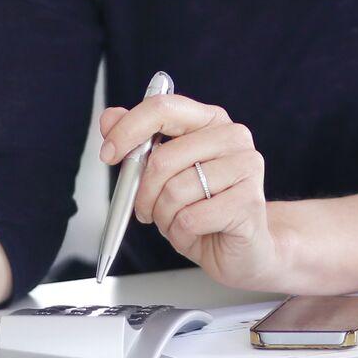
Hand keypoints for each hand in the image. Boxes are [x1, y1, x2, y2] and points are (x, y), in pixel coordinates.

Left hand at [98, 93, 285, 289]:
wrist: (244, 249)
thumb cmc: (203, 209)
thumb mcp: (164, 176)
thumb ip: (137, 143)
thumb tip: (110, 118)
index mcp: (210, 120)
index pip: (163, 108)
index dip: (128, 130)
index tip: (108, 154)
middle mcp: (233, 137)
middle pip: (164, 158)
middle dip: (143, 192)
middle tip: (144, 209)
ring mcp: (246, 167)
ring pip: (175, 191)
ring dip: (163, 216)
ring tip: (176, 222)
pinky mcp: (249, 202)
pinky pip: (191, 219)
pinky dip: (181, 234)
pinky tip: (194, 233)